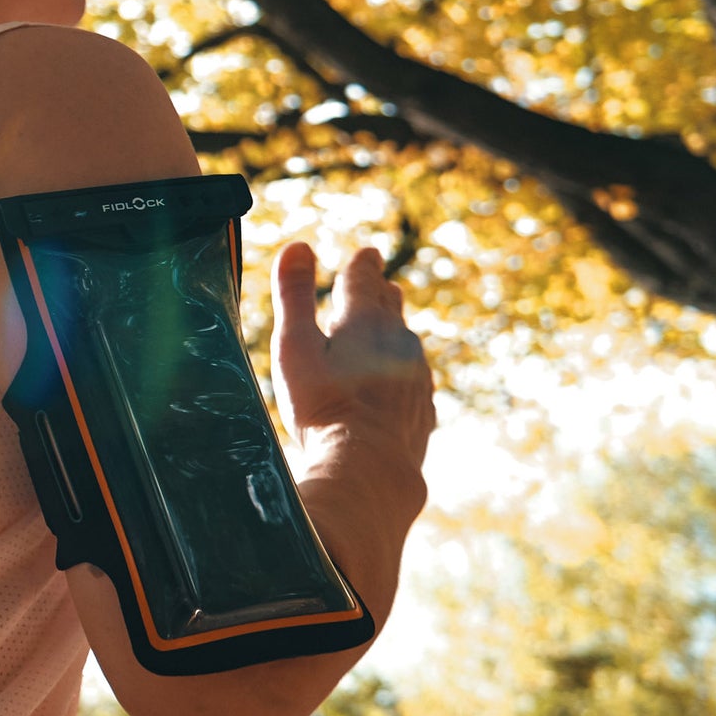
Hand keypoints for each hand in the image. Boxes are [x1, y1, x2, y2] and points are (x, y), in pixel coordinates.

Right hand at [270, 242, 435, 481]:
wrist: (369, 469)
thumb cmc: (323, 407)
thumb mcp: (294, 346)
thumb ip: (294, 295)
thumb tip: (297, 246)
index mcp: (365, 320)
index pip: (365, 277)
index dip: (362, 264)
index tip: (367, 253)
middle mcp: (399, 342)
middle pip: (391, 306)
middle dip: (380, 292)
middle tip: (376, 282)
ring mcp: (416, 378)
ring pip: (405, 343)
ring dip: (391, 334)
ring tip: (382, 332)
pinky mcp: (421, 411)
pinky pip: (413, 381)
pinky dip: (400, 374)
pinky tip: (394, 386)